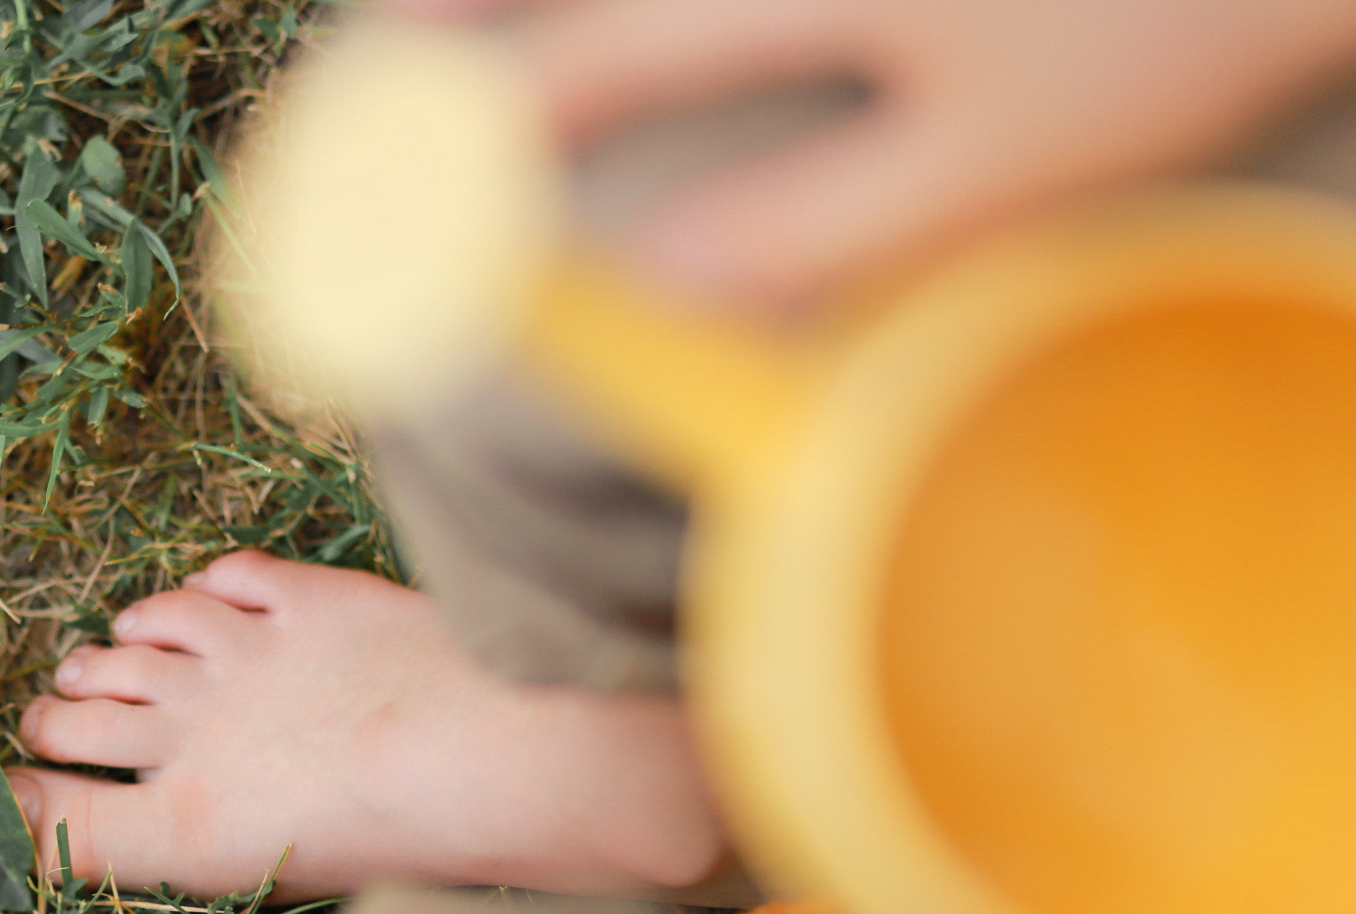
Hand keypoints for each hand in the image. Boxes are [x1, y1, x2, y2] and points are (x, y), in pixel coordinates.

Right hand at [380, 0, 1355, 303]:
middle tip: (342, 103)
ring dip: (483, 5)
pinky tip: (569, 39)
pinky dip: (604, 12)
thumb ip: (809, 231)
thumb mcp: (998, 165)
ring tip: (415, 42)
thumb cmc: (1172, 19)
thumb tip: (642, 284)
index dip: (446, 157)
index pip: (563, 71)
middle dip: (421, 34)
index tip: (361, 229)